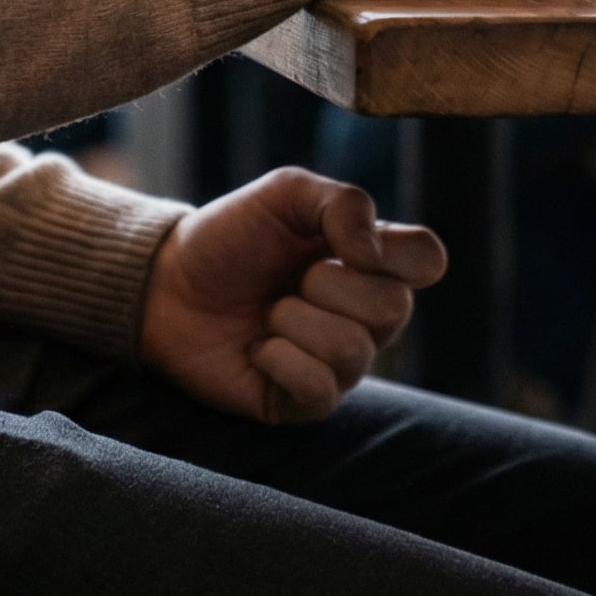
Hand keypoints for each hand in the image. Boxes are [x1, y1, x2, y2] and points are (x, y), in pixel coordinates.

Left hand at [141, 168, 447, 422]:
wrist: (165, 285)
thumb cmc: (228, 237)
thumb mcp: (285, 194)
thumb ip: (343, 203)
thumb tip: (374, 252)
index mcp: (371, 261)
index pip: (430, 259)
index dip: (395, 252)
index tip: (343, 244)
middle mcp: (366, 315)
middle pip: (395, 307)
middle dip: (326, 283)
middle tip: (289, 279)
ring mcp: (340, 363)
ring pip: (354, 350)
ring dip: (294, 321)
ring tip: (268, 312)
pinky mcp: (305, 402)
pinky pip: (320, 388)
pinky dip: (279, 359)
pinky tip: (257, 348)